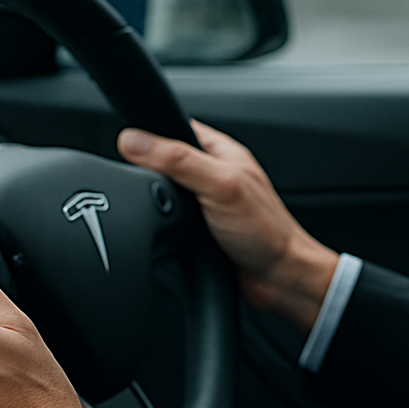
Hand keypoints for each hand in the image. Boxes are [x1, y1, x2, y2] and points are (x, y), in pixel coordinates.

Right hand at [118, 120, 337, 334]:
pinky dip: (163, 226)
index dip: (152, 132)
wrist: (278, 280)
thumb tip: (134, 141)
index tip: (130, 143)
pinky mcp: (199, 230)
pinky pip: (169, 221)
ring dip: (157, 203)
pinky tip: (167, 231)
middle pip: (166, 162)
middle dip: (150, 172)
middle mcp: (214, 174)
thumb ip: (178, 161)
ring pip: (165, 194)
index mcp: (223, 152)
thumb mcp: (219, 185)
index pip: (177, 127)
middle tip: (149, 184)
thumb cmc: (266, 231)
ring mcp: (206, 204)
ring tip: (163, 211)